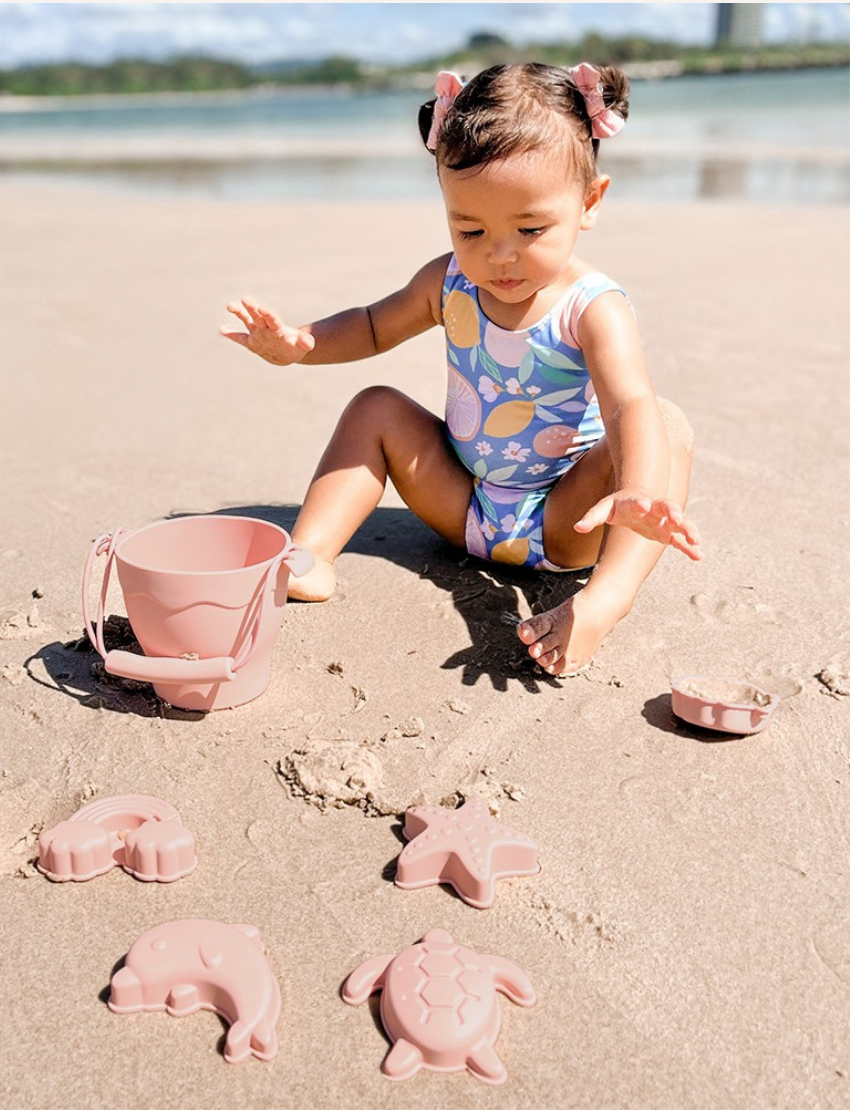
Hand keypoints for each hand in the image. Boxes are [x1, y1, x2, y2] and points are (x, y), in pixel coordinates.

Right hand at [220, 297, 314, 364]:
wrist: (287, 353)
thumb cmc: (295, 347)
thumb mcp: (302, 347)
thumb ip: (306, 343)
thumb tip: (309, 342)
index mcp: (277, 328)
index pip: (272, 320)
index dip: (268, 315)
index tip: (262, 308)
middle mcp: (265, 328)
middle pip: (258, 316)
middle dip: (252, 308)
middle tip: (245, 299)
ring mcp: (257, 333)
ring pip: (247, 321)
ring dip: (239, 313)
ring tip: (229, 305)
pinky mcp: (251, 342)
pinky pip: (240, 338)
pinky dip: (231, 335)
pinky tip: (221, 330)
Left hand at [575, 490, 701, 560]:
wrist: (637, 502)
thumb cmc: (618, 506)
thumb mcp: (603, 510)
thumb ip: (592, 517)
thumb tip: (577, 527)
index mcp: (635, 502)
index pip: (637, 501)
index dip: (640, 503)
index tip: (644, 504)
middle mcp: (654, 509)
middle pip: (665, 506)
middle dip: (672, 511)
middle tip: (677, 517)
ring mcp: (664, 520)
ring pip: (679, 522)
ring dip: (687, 529)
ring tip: (695, 540)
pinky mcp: (669, 532)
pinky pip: (681, 538)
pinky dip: (689, 546)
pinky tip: (699, 556)